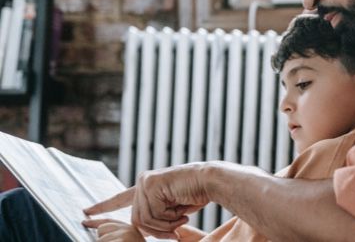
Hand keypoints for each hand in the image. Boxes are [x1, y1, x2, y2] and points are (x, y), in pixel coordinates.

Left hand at [84, 163, 210, 238]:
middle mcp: (143, 182)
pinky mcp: (151, 184)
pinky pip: (153, 215)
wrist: (210, 181)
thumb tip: (143, 231)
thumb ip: (157, 215)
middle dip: (157, 229)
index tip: (87, 212)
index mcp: (147, 186)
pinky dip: (169, 219)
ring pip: (144, 220)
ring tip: (182, 217)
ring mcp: (145, 182)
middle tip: (177, 229)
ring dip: (165, 225)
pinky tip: (181, 211)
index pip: (121, 198)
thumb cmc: (197, 193)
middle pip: (137, 219)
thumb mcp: (173, 210)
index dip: (104, 206)